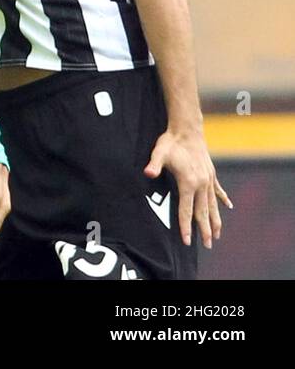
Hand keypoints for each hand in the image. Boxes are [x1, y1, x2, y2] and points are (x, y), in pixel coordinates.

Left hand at [144, 126, 231, 248]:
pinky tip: (228, 207)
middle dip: (205, 230)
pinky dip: (222, 200)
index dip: (186, 227)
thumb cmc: (171, 142)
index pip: (186, 210)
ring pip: (213, 205)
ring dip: (216, 220)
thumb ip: (153, 165)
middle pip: (203, 212)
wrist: (187, 129)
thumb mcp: (158, 153)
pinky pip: (218, 190)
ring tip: (217, 234)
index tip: (187, 242)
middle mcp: (201, 184)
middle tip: (207, 245)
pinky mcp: (211, 173)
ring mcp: (208, 179)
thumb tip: (147, 173)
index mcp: (189, 182)